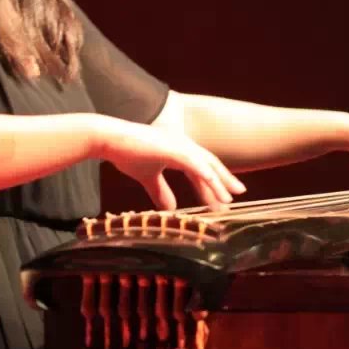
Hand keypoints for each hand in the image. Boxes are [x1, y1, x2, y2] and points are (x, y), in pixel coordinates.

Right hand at [97, 119, 245, 210]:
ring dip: (218, 182)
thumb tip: (170, 209)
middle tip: (238, 194)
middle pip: (210, 165)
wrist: (110, 139)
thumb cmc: (128, 153)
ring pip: (205, 166)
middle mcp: (184, 147)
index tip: (223, 199)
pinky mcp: (172, 148)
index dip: (213, 184)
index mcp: (180, 151)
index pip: (202, 169)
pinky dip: (204, 173)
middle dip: (224, 181)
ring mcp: (179, 146)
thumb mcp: (148, 177)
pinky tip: (213, 183)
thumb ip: (160, 191)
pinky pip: (193, 163)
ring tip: (228, 199)